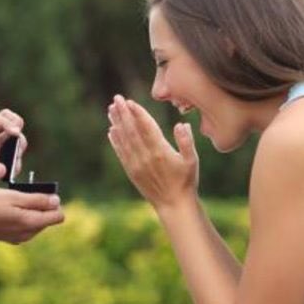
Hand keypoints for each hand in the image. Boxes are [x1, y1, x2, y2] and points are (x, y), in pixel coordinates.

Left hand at [0, 109, 27, 206]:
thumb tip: (3, 168)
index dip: (7, 123)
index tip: (15, 133)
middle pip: (7, 119)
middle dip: (17, 126)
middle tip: (18, 140)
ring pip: (13, 137)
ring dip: (19, 144)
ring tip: (14, 159)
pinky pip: (13, 155)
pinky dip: (17, 160)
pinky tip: (11, 172)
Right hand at [0, 187, 63, 243]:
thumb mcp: (13, 196)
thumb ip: (37, 199)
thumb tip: (57, 201)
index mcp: (31, 222)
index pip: (58, 216)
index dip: (52, 202)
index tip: (38, 193)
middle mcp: (28, 234)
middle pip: (47, 219)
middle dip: (41, 206)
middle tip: (21, 195)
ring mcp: (19, 238)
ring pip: (36, 223)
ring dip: (29, 211)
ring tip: (11, 201)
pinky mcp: (10, 238)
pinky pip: (25, 227)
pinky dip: (20, 217)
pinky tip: (6, 210)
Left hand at [106, 95, 198, 210]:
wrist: (173, 204)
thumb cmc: (186, 181)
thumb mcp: (192, 161)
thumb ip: (186, 141)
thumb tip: (181, 124)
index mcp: (160, 151)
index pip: (146, 127)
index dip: (137, 113)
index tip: (129, 101)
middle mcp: (145, 156)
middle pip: (131, 130)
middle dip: (123, 113)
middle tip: (116, 99)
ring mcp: (136, 164)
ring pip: (124, 140)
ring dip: (117, 123)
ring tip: (111, 109)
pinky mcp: (131, 171)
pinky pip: (121, 153)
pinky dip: (115, 141)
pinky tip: (111, 130)